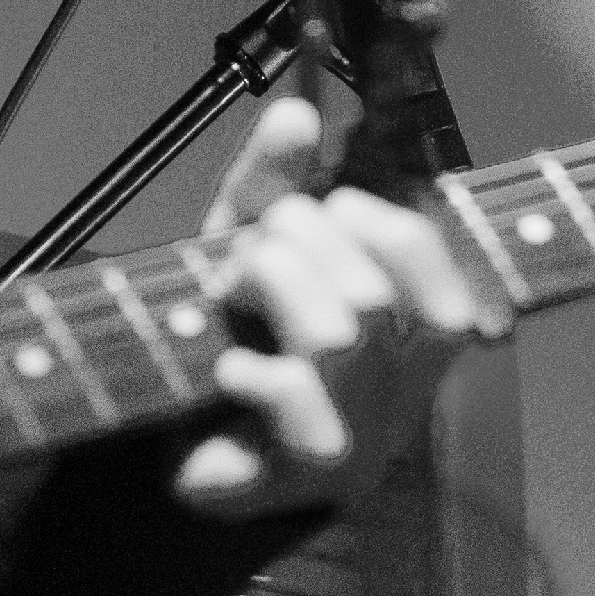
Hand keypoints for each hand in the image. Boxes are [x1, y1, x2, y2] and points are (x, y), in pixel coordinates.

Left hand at [170, 96, 487, 517]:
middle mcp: (403, 394)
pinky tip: (224, 372)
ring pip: (342, 333)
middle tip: (246, 262)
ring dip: (269, 288)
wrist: (165, 453)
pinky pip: (299, 393)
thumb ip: (272, 187)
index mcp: (409, 337)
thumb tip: (298, 116)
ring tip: (231, 298)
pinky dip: (246, 365)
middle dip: (294, 243)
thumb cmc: (221, 350)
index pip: (428, 255)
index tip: (312, 222)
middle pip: (374, 290)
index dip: (363, 217)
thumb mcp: (244, 252)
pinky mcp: (308, 479)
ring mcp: (365, 443)